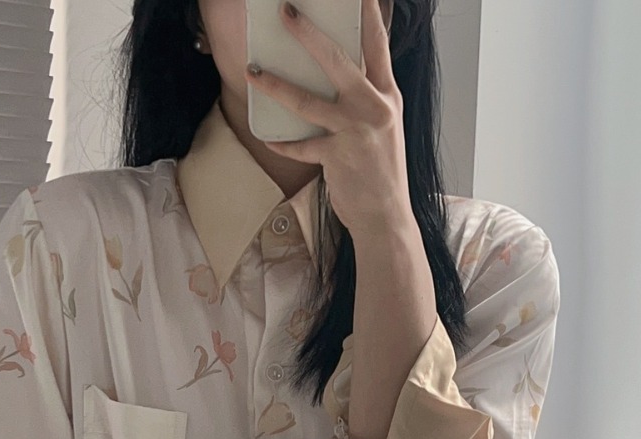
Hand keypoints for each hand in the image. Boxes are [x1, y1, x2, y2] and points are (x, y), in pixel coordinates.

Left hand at [246, 0, 410, 239]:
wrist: (386, 217)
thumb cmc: (381, 173)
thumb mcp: (383, 129)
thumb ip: (366, 100)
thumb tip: (338, 77)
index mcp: (387, 97)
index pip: (377, 44)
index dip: (368, 13)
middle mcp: (374, 109)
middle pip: (336, 60)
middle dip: (308, 33)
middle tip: (285, 12)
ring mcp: (355, 132)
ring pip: (307, 100)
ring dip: (275, 85)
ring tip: (252, 72)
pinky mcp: (337, 157)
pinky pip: (299, 145)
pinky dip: (281, 142)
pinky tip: (266, 137)